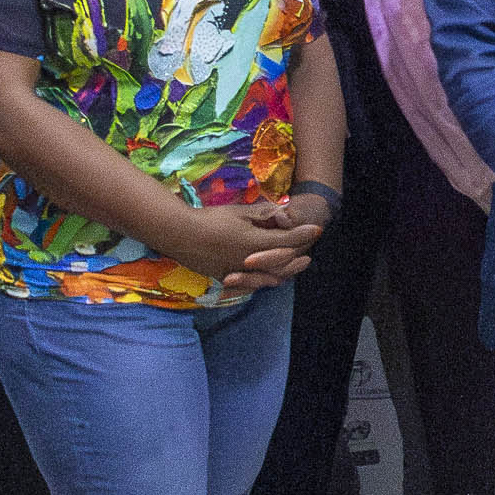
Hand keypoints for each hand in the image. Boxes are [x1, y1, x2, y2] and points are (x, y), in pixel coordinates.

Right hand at [164, 199, 313, 291]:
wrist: (178, 233)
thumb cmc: (209, 218)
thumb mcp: (238, 212)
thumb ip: (262, 214)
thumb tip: (283, 211)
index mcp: (254, 242)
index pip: (286, 241)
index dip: (303, 235)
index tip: (316, 230)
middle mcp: (249, 261)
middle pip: (281, 264)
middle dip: (297, 260)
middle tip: (309, 257)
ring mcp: (236, 272)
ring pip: (267, 278)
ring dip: (282, 273)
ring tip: (291, 269)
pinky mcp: (223, 277)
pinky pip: (249, 284)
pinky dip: (262, 281)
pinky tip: (265, 278)